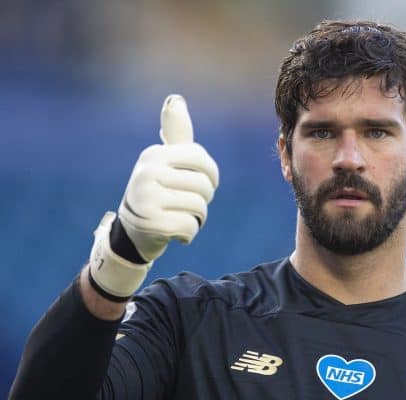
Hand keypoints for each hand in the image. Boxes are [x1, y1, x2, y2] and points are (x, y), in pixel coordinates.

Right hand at [88, 95, 218, 299]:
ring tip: (182, 216)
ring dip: (197, 217)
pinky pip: (190, 227)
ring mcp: (146, 199)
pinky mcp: (151, 224)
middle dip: (204, 199)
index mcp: (154, 155)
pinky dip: (190, 234)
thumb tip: (176, 99)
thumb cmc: (159, 189)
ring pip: (199, 207)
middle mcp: (146, 173)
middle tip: (188, 204)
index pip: (200, 158)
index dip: (211, 174)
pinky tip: (177, 232)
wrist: (133, 230)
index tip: (208, 182)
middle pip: (203, 185)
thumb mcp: (166, 160)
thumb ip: (176, 133)